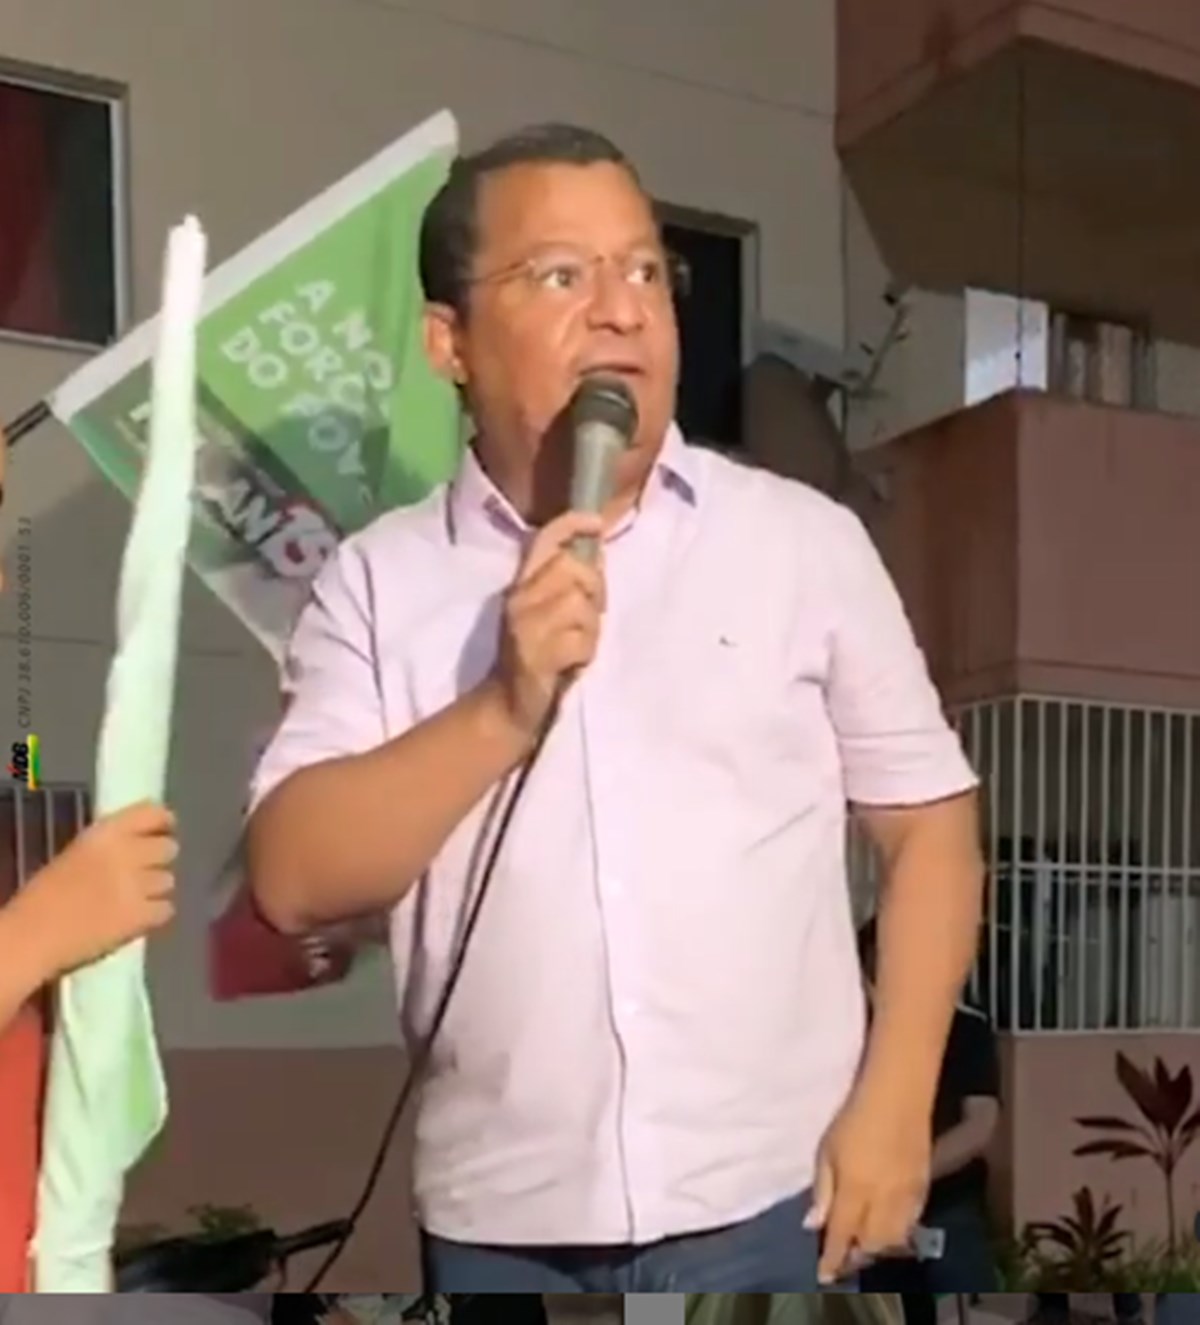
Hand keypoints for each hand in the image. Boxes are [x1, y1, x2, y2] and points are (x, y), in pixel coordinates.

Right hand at [18, 799, 177, 979]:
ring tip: (133, 899)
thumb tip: (140, 843)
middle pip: (169, 848)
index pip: (152, 813)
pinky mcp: (140, 916)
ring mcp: (136, 886)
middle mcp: (126, 853)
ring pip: (168, 880)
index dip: (163, 821)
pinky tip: (137, 918)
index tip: (165, 828)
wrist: (29, 937)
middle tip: (143, 873)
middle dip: (158, 860)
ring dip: (155, 889)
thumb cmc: (42, 896)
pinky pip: (166, 909)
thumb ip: (110, 846)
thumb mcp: (76, 853)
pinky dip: (154, 914)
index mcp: (104, 833)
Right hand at [490, 509, 606, 736]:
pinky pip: (580, 640)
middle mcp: (519, 598)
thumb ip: (570, 584)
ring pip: (580, 604)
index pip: (544, 539)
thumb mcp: (548, 613)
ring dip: (590, 628)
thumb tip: (598, 551)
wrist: (508, 706)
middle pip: (572, 568)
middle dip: (595, 589)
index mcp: (521, 583)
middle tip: (590, 616)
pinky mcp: (535, 656)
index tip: (597, 523)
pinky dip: (585, 653)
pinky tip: (573, 663)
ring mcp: (525, 627)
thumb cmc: (538, 656)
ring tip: (578, 645)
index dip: (573, 524)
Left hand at [806, 1082, 929, 1283]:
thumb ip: (823, 1189)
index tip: (823, 1274)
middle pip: (871, 1244)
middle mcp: (883, 1200)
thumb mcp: (827, 1149)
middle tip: (843, 1253)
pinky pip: (911, 1223)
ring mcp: (907, 1196)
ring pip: (893, 1239)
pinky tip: (887, 1226)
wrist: (898, 1095)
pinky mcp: (924, 1188)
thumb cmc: (854, 1116)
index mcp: (855, 1190)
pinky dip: (897, 1232)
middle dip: (856, 1254)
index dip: (832, 1259)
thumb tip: (815, 1224)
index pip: (842, 1235)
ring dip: (877, 1246)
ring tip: (863, 1241)